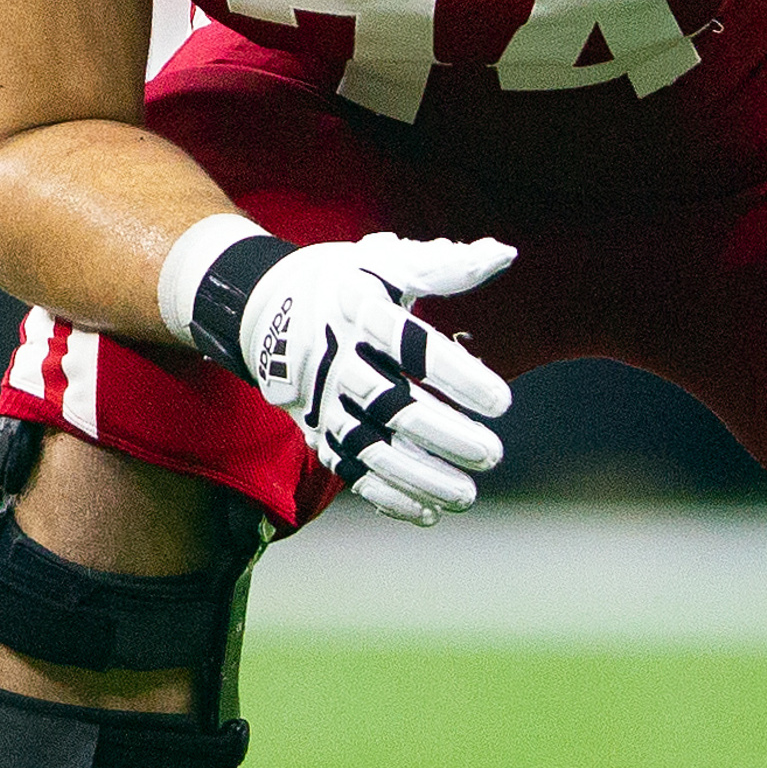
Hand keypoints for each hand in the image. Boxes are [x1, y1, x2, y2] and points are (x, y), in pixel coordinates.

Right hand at [209, 234, 514, 527]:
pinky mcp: (316, 432)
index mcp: (359, 312)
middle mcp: (337, 360)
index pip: (412, 348)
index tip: (502, 402)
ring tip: (467, 494)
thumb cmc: (343, 283)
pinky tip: (427, 513)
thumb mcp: (385, 261)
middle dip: (443, 435)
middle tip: (491, 454)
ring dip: (420, 477)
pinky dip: (386, 496)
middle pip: (391, 406)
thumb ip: (445, 266)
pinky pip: (351, 471)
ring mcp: (324, 402)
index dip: (458, 377)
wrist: (264, 310)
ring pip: (371, 449)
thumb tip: (502, 254)